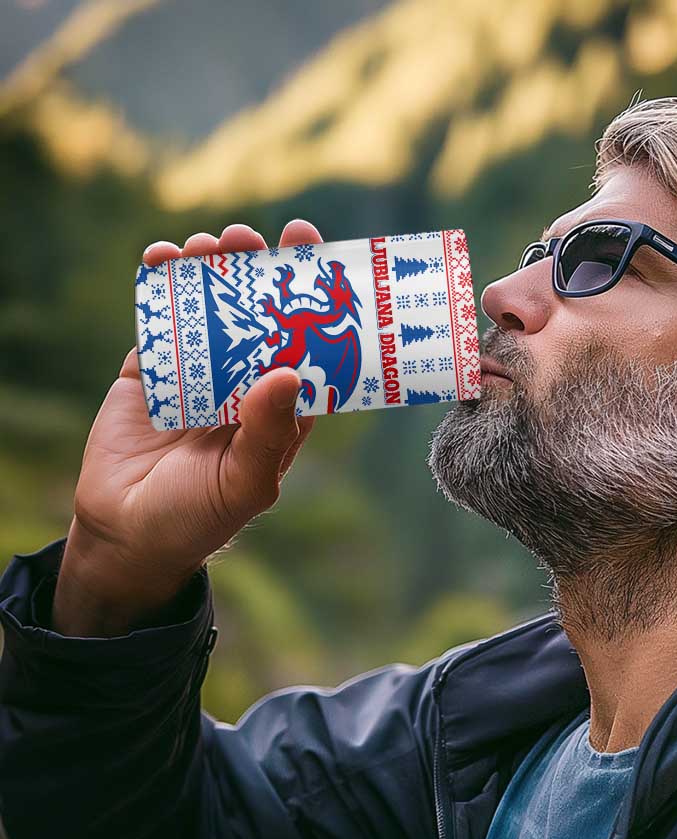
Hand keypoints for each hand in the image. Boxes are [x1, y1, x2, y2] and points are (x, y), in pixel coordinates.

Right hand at [52, 220, 322, 635]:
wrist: (126, 533)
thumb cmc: (199, 517)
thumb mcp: (245, 482)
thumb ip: (268, 433)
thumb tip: (288, 373)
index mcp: (281, 408)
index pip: (308, 347)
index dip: (316, 303)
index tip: (320, 258)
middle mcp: (246, 382)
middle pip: (262, 315)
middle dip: (263, 272)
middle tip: (261, 238)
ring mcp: (199, 371)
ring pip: (213, 307)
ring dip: (214, 269)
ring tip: (213, 244)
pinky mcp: (153, 368)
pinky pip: (161, 318)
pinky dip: (161, 284)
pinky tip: (163, 258)